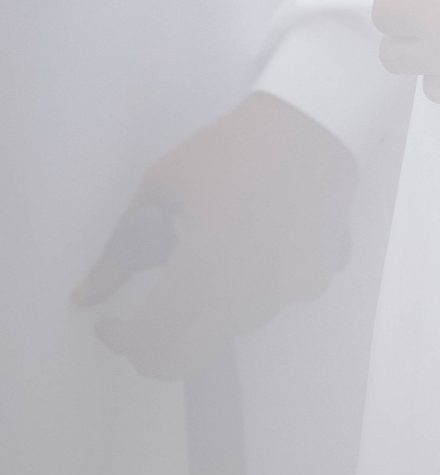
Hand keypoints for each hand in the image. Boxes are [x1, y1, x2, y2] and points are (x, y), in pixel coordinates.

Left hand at [72, 93, 355, 379]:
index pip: (152, 345)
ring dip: (212, 308)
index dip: (122, 342)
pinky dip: (257, 286)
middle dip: (159, 342)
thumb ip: (120, 250)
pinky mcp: (319, 279)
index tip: (112, 323)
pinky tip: (259, 241)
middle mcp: (249, 297)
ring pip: (234, 327)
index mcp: (204, 272)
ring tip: (217, 249)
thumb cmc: (233, 146)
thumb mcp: (162, 187)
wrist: (314, 117)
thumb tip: (85, 297)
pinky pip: (276, 301)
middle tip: (150, 313)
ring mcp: (289, 292)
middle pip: (190, 357)